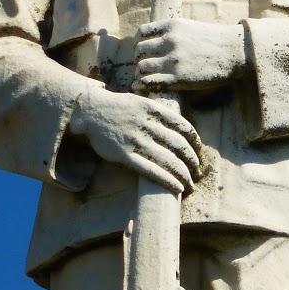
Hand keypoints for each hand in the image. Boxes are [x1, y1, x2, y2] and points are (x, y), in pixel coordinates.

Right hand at [68, 83, 202, 193]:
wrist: (89, 111)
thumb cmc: (117, 108)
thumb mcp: (140, 101)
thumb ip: (159, 113)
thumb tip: (180, 128)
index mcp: (154, 110)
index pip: (184, 127)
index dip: (195, 142)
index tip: (199, 151)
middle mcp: (147, 125)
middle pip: (179, 146)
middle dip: (193, 162)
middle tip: (197, 172)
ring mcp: (136, 141)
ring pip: (168, 161)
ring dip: (184, 175)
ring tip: (191, 184)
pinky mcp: (124, 156)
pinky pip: (151, 171)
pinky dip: (167, 181)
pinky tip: (178, 188)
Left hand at [135, 18, 246, 90]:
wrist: (236, 52)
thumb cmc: (216, 41)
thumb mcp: (191, 28)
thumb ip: (174, 33)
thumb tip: (158, 42)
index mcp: (172, 26)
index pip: (142, 33)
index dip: (140, 43)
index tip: (145, 51)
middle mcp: (170, 41)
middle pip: (139, 51)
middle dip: (140, 59)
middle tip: (146, 67)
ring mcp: (173, 60)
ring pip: (142, 67)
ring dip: (142, 74)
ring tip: (147, 78)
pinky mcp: (178, 78)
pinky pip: (150, 81)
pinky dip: (143, 85)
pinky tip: (143, 87)